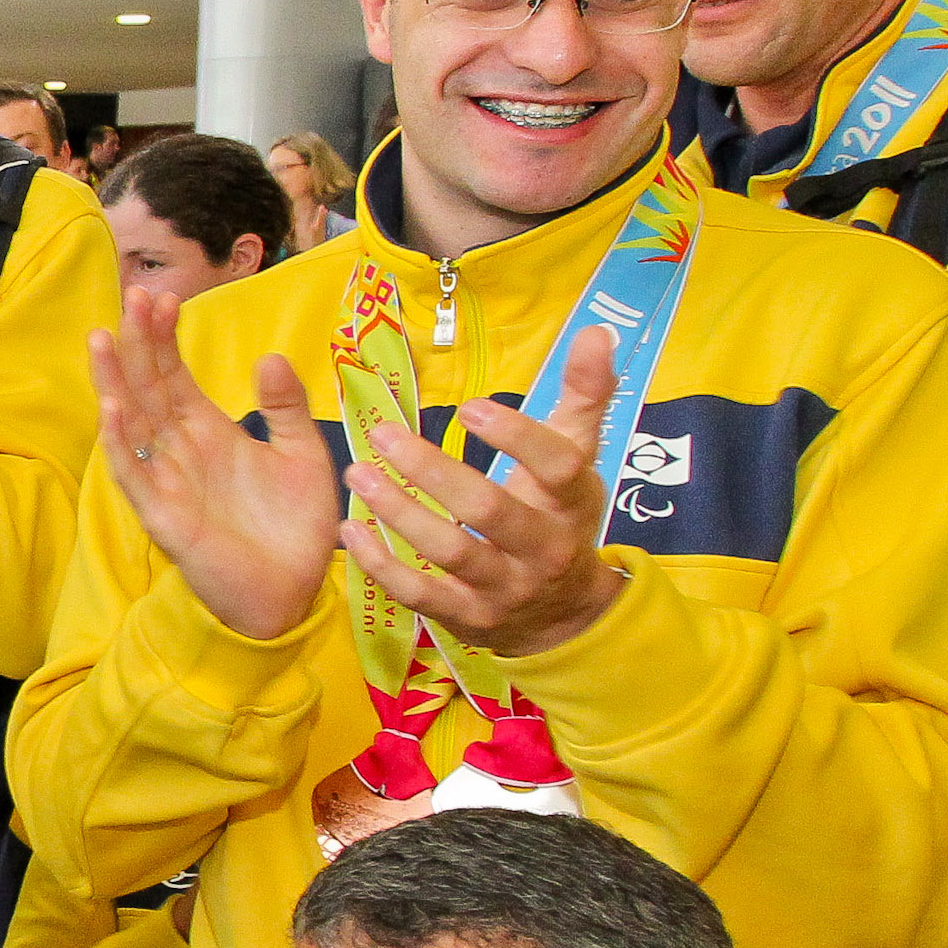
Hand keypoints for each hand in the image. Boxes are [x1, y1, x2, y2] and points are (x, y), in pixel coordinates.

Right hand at [88, 291, 339, 642]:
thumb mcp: (303, 456)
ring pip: (131, 423)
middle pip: (148, 388)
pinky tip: (113, 407)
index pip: (175, 376)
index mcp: (209, 434)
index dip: (165, 338)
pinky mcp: (163, 515)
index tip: (162, 296)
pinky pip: (135, 474)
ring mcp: (166, 481)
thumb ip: (285, 409)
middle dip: (137, 343)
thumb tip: (267, 356)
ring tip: (101, 338)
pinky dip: (121, 441)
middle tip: (132, 294)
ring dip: (114, 381)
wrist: (294, 593)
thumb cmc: (295, 529)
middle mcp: (180, 451)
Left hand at [340, 324, 624, 659]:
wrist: (562, 613)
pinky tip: (350, 531)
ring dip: (399, 514)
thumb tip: (596, 330)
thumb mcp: (577, 458)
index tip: (468, 406)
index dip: (517, 435)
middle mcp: (543, 549)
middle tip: (382, 434)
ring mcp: (504, 588)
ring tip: (358, 474)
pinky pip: (419, 594)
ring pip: (450, 552)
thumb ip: (584, 395)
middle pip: (489, 510)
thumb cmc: (559, 515)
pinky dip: (381, 565)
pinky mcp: (467, 618)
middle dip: (433, 472)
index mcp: (572, 502)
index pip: (557, 466)